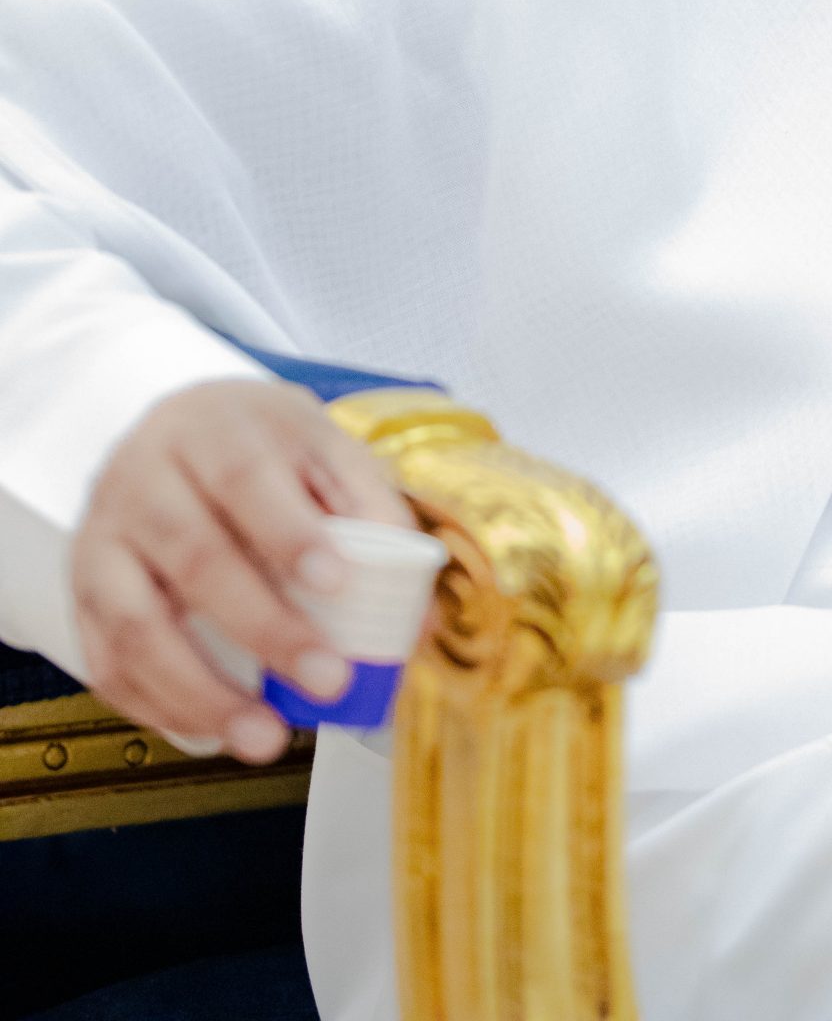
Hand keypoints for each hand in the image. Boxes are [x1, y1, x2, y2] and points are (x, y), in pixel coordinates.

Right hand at [71, 377, 415, 762]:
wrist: (178, 427)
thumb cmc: (261, 446)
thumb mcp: (321, 446)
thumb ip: (370, 509)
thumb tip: (415, 604)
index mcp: (211, 430)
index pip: (244, 478)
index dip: (288, 533)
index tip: (337, 583)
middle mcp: (143, 480)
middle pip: (194, 557)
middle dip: (264, 628)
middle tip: (327, 680)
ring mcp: (104, 540)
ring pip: (137, 623)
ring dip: (202, 692)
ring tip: (265, 738)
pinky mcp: (82, 594)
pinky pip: (107, 663)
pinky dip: (159, 707)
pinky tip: (213, 732)